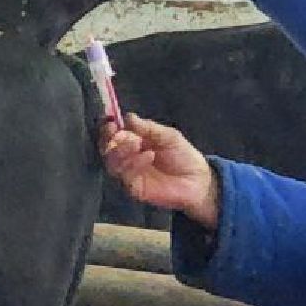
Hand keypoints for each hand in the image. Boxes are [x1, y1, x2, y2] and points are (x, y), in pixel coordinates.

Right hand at [98, 114, 219, 227]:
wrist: (198, 181)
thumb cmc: (183, 156)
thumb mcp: (169, 136)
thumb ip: (148, 128)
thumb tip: (128, 117)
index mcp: (134, 141)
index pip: (113, 134)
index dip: (109, 128)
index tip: (112, 122)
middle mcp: (128, 157)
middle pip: (107, 149)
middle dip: (110, 140)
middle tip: (120, 134)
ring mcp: (129, 174)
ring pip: (112, 162)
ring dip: (122, 150)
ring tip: (138, 143)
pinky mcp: (134, 188)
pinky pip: (126, 175)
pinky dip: (134, 163)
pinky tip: (148, 155)